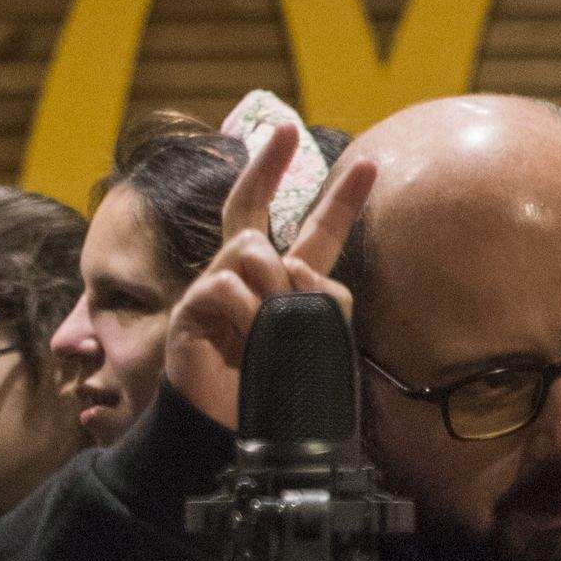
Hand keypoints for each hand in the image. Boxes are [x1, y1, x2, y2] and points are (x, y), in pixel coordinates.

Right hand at [161, 123, 373, 432]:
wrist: (229, 431)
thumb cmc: (277, 391)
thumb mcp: (321, 342)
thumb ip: (325, 299)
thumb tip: (294, 269)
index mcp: (285, 285)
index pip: (316, 234)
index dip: (342, 200)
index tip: (370, 164)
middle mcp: (246, 277)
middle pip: (250, 207)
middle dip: (268, 165)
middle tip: (284, 129)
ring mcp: (215, 288)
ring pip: (250, 247)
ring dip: (270, 286)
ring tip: (268, 328)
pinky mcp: (191, 308)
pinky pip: (226, 287)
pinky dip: (245, 314)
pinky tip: (242, 340)